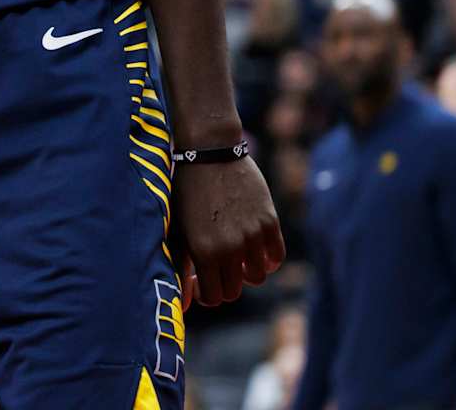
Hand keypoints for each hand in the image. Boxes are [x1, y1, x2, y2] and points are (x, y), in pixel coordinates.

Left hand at [170, 156, 284, 306]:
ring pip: (257, 276)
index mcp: (203, 251)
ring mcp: (252, 235)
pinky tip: (255, 250)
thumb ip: (183, 263)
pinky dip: (268, 259)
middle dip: (226, 284)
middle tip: (219, 270)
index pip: (216, 296)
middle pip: (236, 290)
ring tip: (236, 257)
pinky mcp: (269, 221)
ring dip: (247, 272)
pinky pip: (276, 256)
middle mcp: (230, 247)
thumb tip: (186, 302)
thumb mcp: (179, 227)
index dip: (210, 294)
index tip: (205, 284)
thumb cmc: (186, 191)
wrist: (208, 152)